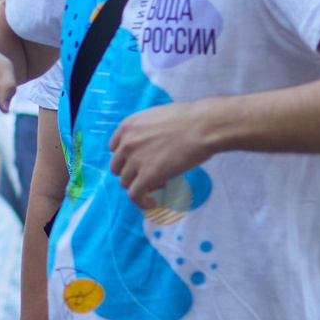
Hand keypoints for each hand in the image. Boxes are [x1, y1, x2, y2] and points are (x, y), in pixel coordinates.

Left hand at [104, 99, 224, 205]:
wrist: (204, 126)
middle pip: (118, 167)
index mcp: (128, 126)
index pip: (115, 149)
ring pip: (126, 182)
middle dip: (132, 172)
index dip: (127, 157)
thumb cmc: (190, 119)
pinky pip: (135, 195)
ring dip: (141, 185)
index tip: (140, 161)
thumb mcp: (158, 116)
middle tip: (152, 173)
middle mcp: (127, 143)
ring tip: (162, 183)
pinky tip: (152, 202)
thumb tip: (150, 142)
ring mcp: (135, 160)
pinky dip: (141, 202)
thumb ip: (146, 130)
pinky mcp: (148, 176)